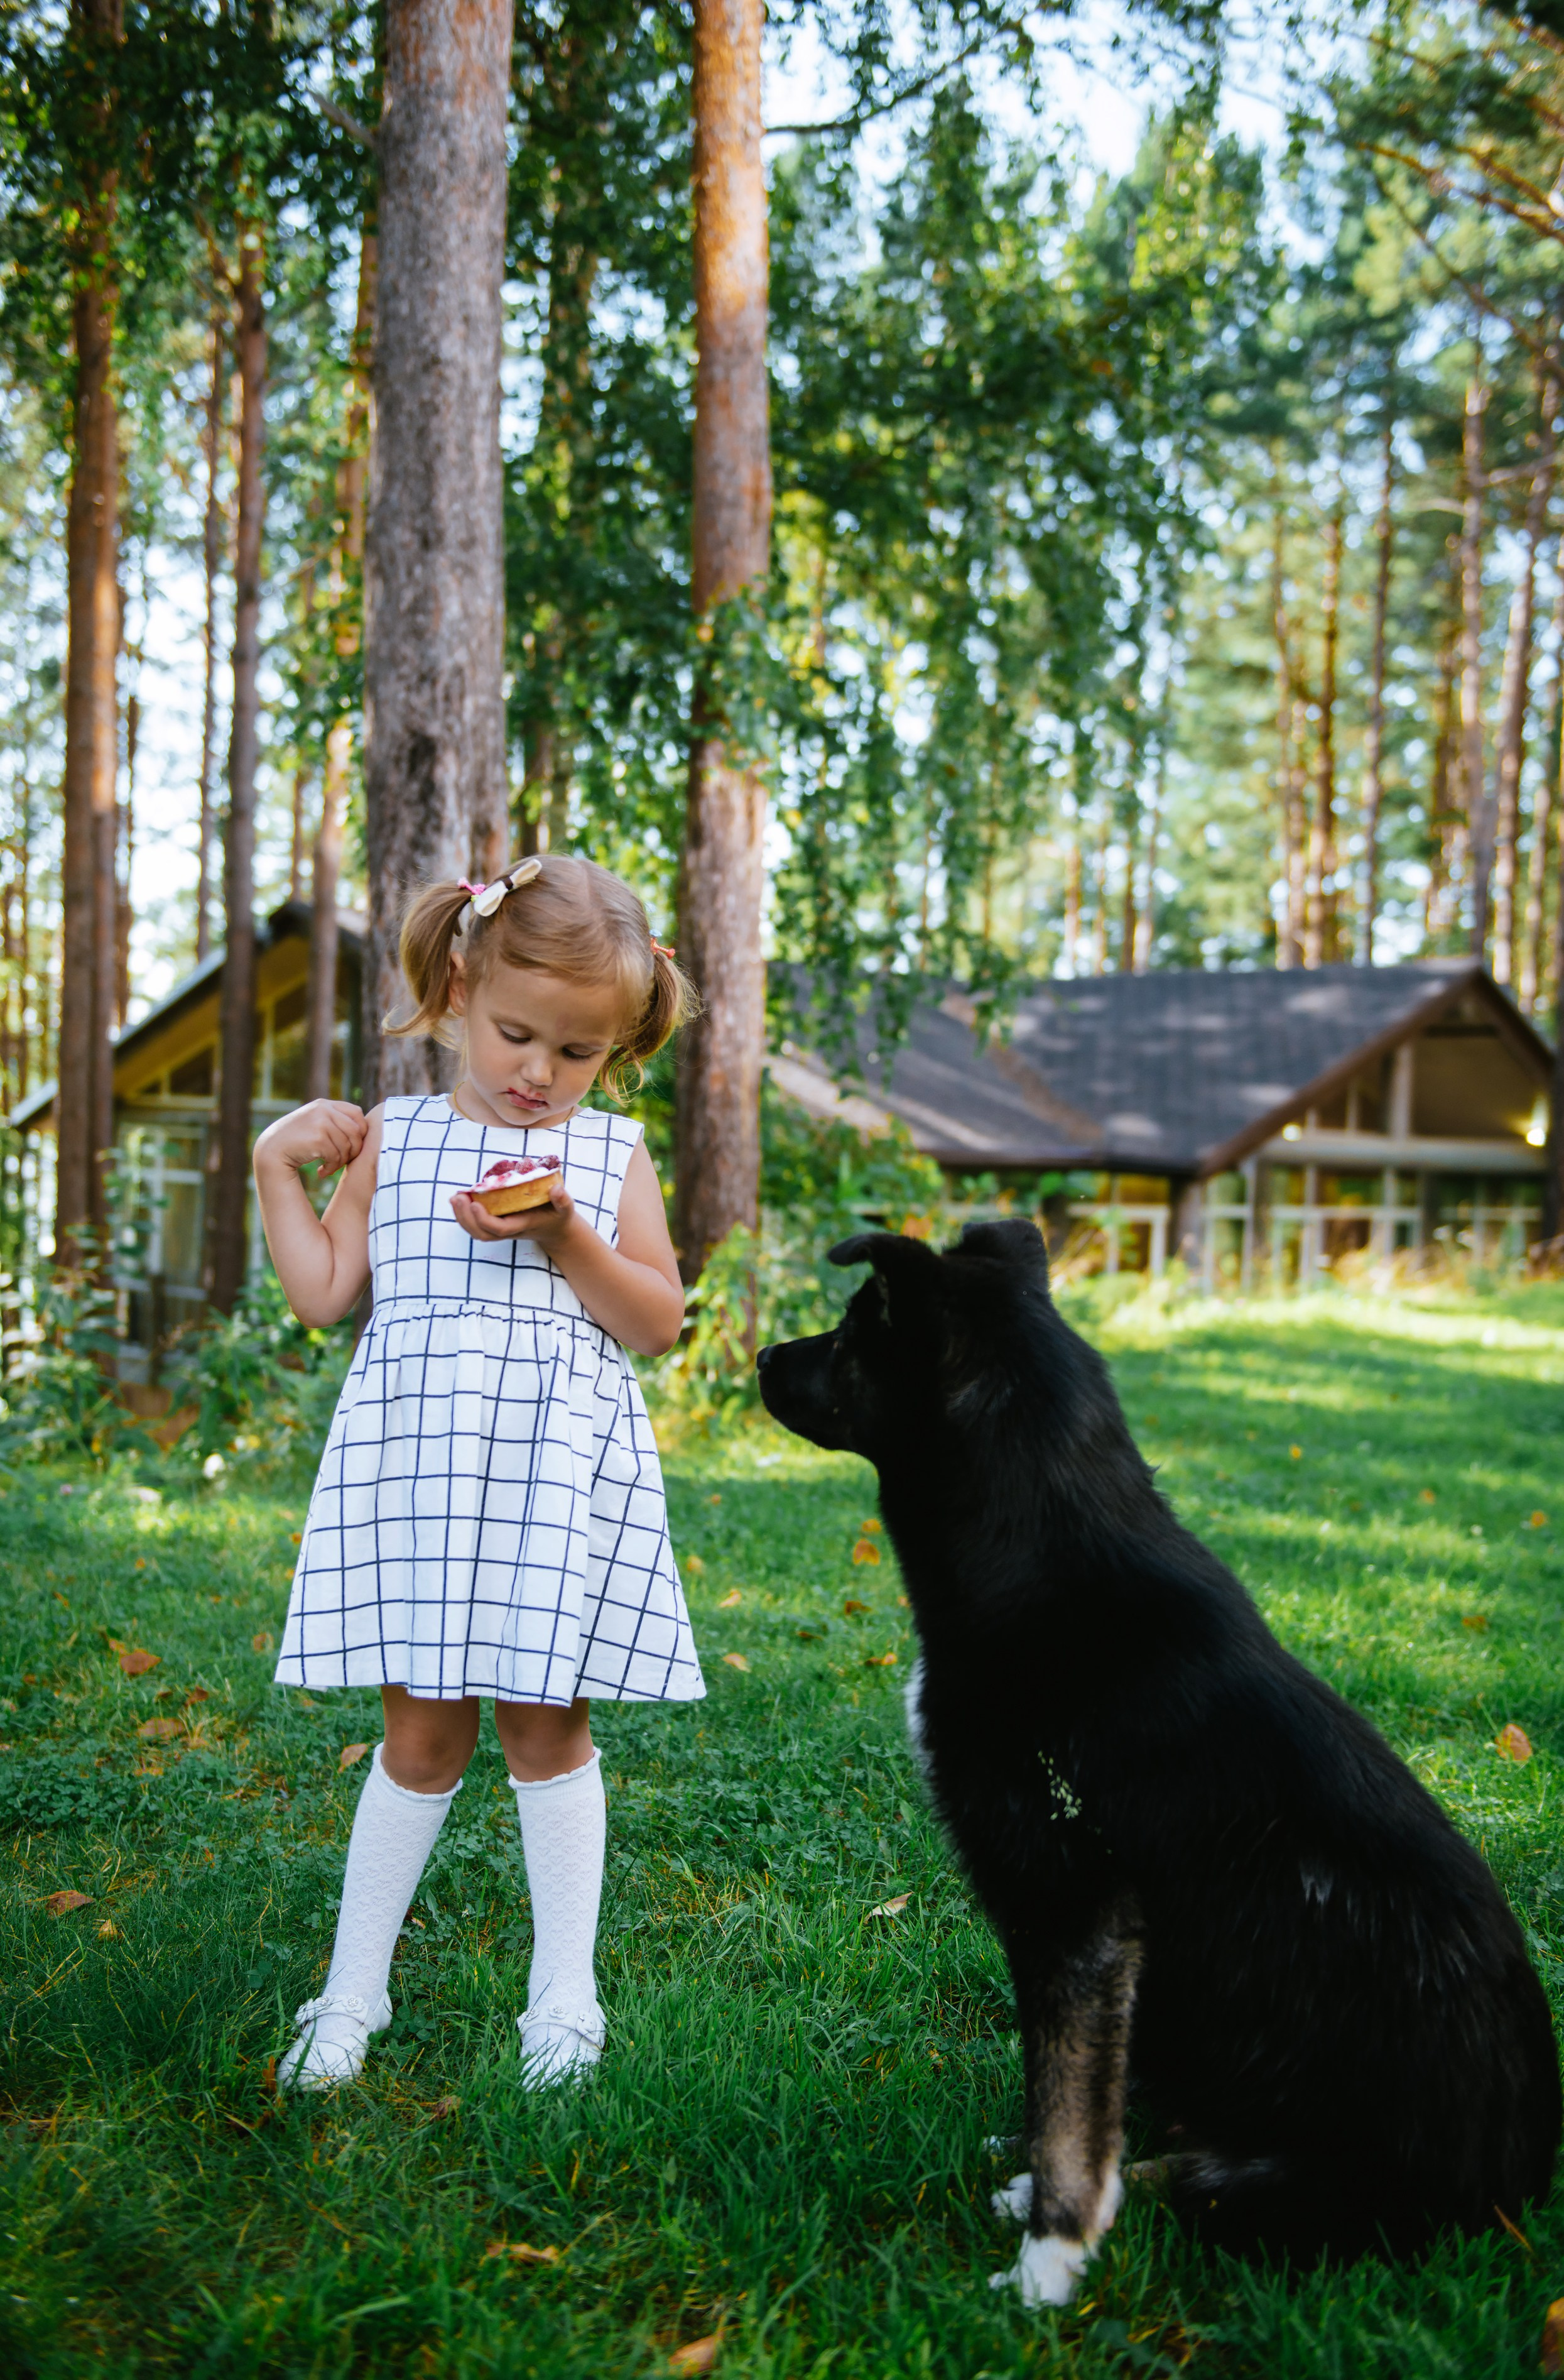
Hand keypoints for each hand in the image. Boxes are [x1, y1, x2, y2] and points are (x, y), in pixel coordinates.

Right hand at [254, 1100, 367, 1180]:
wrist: (271, 1150)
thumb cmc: (297, 1140)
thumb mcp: (315, 1122)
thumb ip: (335, 1121)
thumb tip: (365, 1130)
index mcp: (325, 1104)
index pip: (357, 1114)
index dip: (360, 1132)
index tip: (351, 1146)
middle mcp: (324, 1110)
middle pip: (356, 1131)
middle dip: (354, 1150)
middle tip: (342, 1161)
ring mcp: (321, 1122)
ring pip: (347, 1146)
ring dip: (340, 1162)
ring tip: (329, 1168)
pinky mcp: (318, 1138)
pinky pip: (336, 1156)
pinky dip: (332, 1168)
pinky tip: (321, 1172)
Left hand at [449, 1175, 578, 1247]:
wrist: (555, 1231)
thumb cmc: (558, 1216)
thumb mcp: (566, 1208)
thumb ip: (563, 1200)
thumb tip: (556, 1190)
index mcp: (522, 1226)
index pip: (499, 1229)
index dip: (484, 1219)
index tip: (474, 1202)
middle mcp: (509, 1230)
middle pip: (482, 1233)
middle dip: (466, 1218)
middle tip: (458, 1197)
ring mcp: (501, 1229)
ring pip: (476, 1231)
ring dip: (462, 1216)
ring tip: (455, 1197)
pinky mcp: (496, 1224)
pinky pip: (476, 1225)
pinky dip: (464, 1215)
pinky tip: (459, 1200)